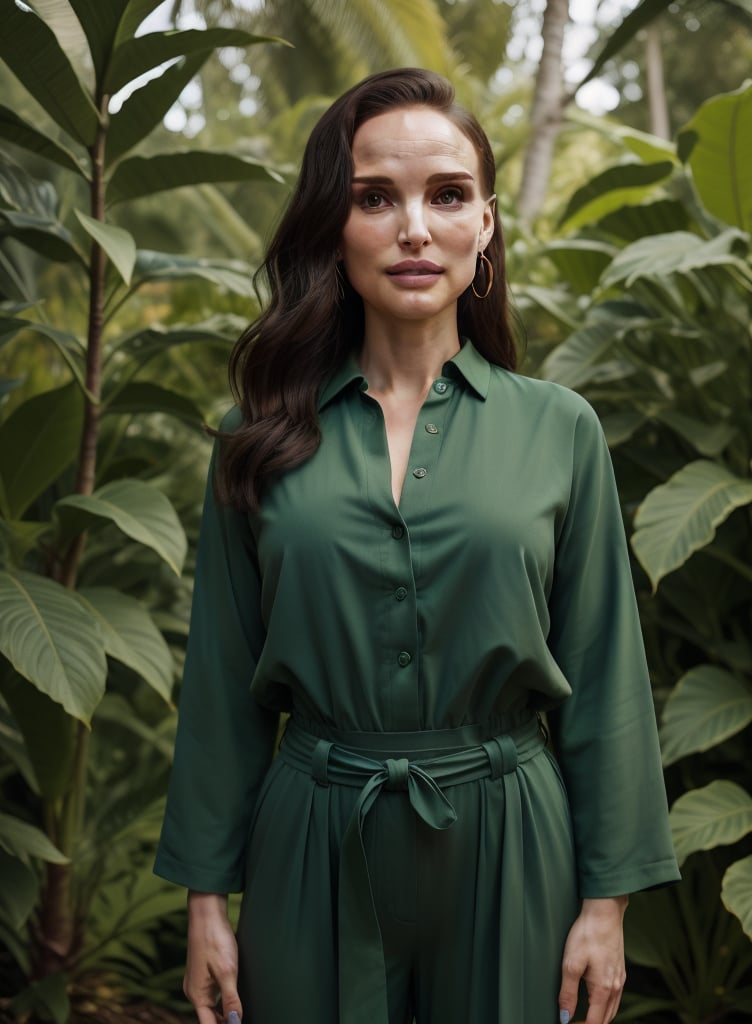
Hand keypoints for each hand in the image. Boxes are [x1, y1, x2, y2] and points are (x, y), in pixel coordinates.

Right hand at [184, 891, 242, 1023]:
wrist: (206, 915)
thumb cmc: (215, 941)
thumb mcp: (227, 972)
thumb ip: (231, 999)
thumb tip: (235, 1022)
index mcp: (197, 994)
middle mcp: (194, 991)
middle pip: (209, 1017)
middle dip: (224, 1022)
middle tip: (241, 1020)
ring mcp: (197, 981)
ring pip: (210, 1005)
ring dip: (223, 1012)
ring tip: (239, 1015)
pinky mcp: (202, 972)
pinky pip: (211, 993)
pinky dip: (221, 1000)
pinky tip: (232, 997)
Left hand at [558, 895, 627, 1023]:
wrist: (605, 912)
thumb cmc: (588, 934)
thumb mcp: (571, 963)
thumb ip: (568, 993)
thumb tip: (565, 1017)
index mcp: (603, 989)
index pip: (595, 1022)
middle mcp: (615, 987)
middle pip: (606, 1019)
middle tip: (575, 1023)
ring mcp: (620, 978)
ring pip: (612, 1009)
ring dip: (600, 1017)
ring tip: (585, 1018)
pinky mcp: (620, 969)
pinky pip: (616, 997)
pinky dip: (606, 1005)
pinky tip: (598, 999)